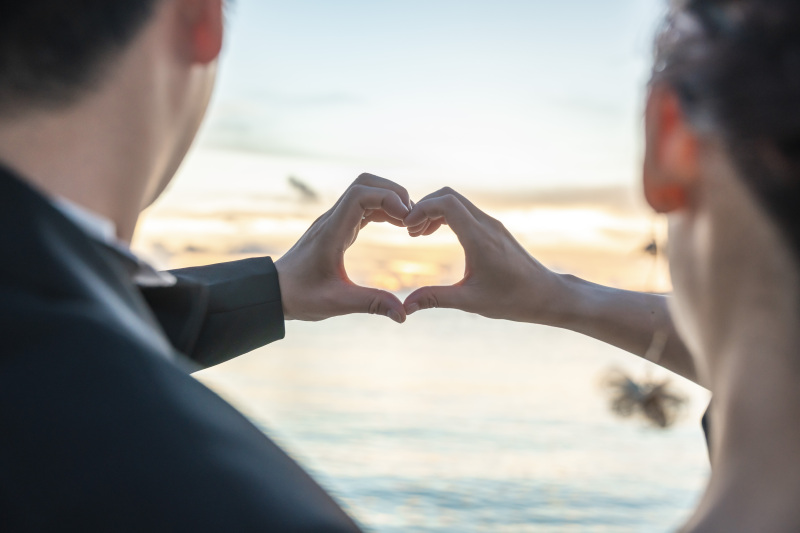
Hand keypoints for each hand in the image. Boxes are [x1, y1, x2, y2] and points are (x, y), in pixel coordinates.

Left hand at [275, 173, 410, 322]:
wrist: (274, 292)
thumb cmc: (300, 297)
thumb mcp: (337, 303)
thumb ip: (372, 304)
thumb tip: (403, 314)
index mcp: (331, 232)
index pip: (360, 194)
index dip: (388, 198)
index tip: (406, 220)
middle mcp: (332, 219)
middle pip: (365, 183)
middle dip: (393, 193)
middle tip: (412, 218)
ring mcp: (334, 221)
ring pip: (364, 191)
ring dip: (389, 200)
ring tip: (408, 224)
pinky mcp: (336, 227)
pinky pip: (362, 207)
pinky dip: (382, 210)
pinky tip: (396, 226)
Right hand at [402, 187, 568, 323]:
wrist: (546, 294)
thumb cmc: (512, 300)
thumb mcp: (470, 301)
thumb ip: (436, 298)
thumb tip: (407, 305)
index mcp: (479, 238)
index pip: (446, 203)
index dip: (421, 210)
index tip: (408, 230)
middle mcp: (486, 225)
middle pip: (448, 195)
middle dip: (424, 207)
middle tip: (410, 231)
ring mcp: (492, 225)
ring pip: (457, 201)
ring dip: (435, 211)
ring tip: (419, 234)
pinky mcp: (495, 229)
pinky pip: (466, 211)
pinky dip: (447, 216)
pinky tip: (438, 235)